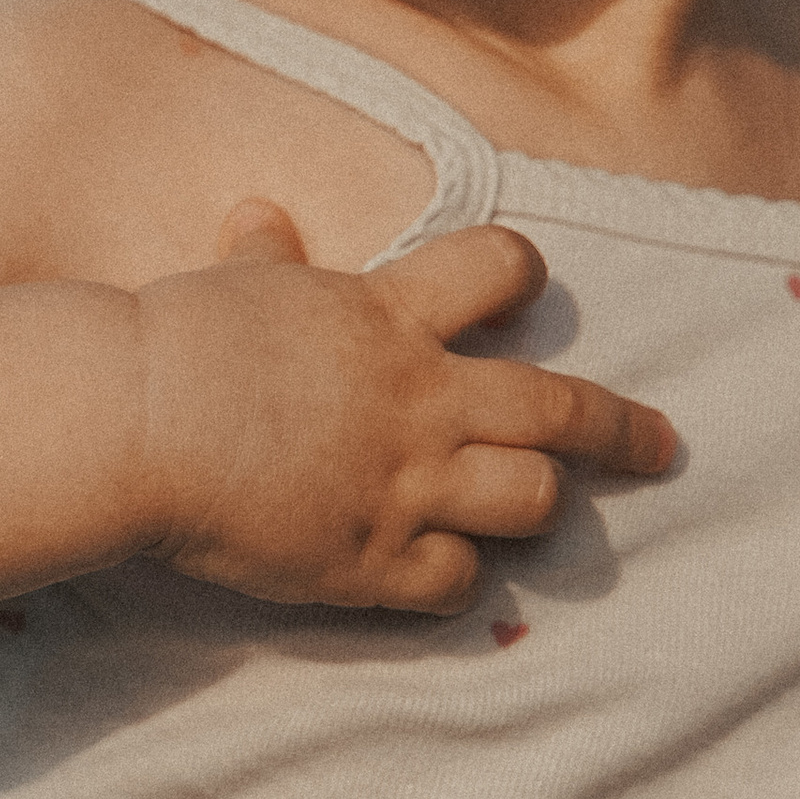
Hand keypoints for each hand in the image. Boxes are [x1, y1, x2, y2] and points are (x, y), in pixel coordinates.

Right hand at [128, 199, 674, 612]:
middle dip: (623, 430)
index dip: (522, 276)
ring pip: (533, 500)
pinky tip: (436, 572)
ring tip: (532, 507)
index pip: (502, 269)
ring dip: (536, 503)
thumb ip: (265, 257)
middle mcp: (420, 399)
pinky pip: (456, 582)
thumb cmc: (177, 342)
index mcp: (391, 317)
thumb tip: (259, 216)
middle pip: (561, 410)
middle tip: (662, 445)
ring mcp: (405, 484)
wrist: (137, 423)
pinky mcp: (370, 560)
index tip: (527, 291)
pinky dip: (455, 579)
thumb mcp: (234, 285)